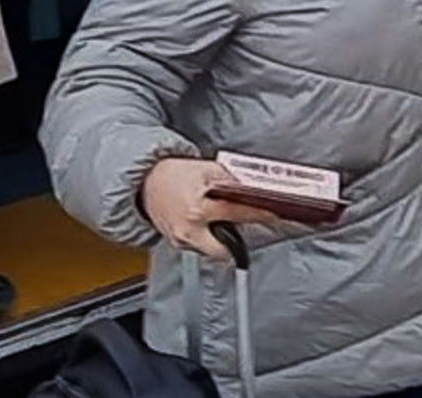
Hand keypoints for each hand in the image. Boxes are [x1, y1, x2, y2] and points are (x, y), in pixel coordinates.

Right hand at [139, 157, 282, 258]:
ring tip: (226, 224)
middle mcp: (190, 230)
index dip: (259, 214)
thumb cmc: (174, 174)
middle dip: (238, 244)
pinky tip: (211, 226)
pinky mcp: (178, 244)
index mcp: (198, 209)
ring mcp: (182, 240)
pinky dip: (209, 238)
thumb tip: (252, 187)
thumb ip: (230, 180)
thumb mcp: (206, 169)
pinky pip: (200, 247)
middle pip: (225, 251)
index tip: (274, 215)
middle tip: (250, 229)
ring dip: (223, 240)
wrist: (147, 182)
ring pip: (212, 251)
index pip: (237, 214)